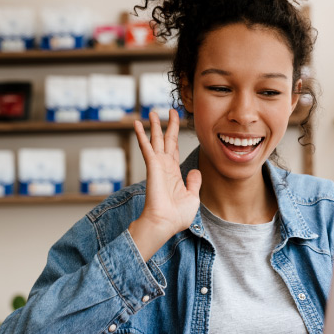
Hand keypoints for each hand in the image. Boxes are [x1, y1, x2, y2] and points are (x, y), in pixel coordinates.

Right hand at [128, 109, 200, 258]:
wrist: (165, 223)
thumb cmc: (177, 216)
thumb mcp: (192, 197)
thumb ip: (194, 182)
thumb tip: (195, 171)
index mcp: (174, 173)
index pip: (174, 149)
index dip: (175, 136)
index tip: (176, 124)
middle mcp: (165, 167)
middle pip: (166, 140)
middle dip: (167, 125)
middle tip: (168, 110)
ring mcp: (158, 166)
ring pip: (156, 140)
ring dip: (154, 126)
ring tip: (152, 112)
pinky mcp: (153, 166)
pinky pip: (147, 147)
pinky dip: (142, 135)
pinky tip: (138, 124)